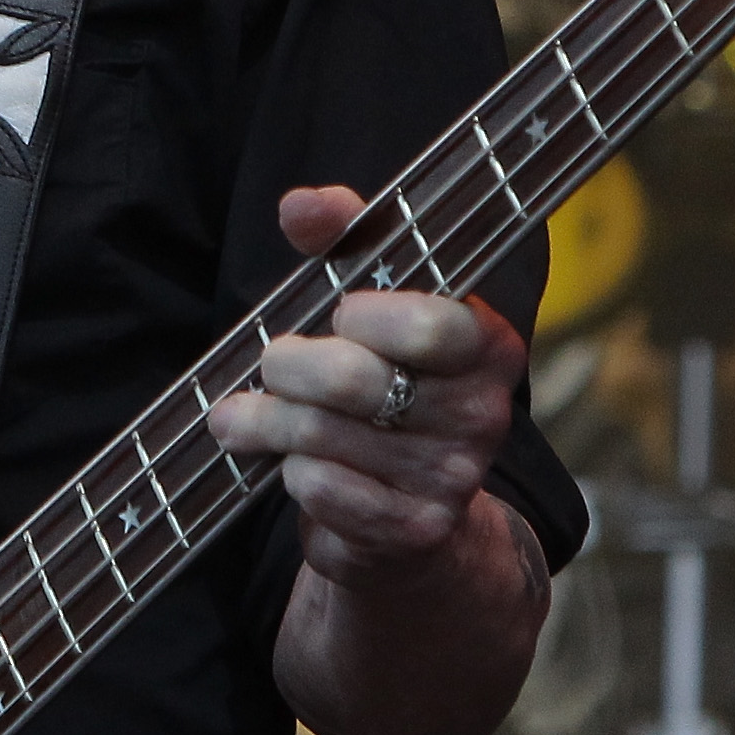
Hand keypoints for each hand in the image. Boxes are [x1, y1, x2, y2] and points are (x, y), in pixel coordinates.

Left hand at [209, 182, 522, 589]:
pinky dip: (289, 472)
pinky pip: (321, 487)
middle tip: (270, 364)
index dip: (365, 316)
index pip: (428, 322)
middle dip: (288, 367)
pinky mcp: (412, 530)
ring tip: (244, 415)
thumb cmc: (384, 381)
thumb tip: (301, 205)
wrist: (414, 515)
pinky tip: (289, 464)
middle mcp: (484, 414)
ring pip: (324, 435)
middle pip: (355, 380)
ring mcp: (452, 478)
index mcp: (489, 345)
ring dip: (267, 421)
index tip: (340, 315)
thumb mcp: (370, 302)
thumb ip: (344, 237)